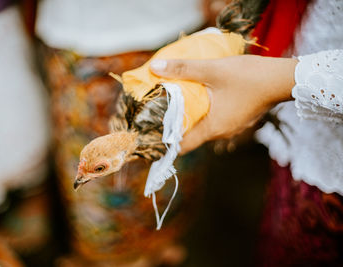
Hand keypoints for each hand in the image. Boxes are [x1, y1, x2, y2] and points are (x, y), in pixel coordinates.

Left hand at [150, 55, 297, 153]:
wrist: (283, 78)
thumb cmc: (249, 77)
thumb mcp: (212, 70)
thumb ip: (183, 69)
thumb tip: (154, 69)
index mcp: (213, 128)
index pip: (182, 146)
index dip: (165, 142)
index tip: (151, 134)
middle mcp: (221, 133)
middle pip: (191, 136)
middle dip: (174, 126)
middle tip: (157, 113)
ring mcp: (231, 127)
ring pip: (203, 126)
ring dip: (189, 117)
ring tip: (174, 102)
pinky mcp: (237, 118)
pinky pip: (214, 119)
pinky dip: (203, 112)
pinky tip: (198, 97)